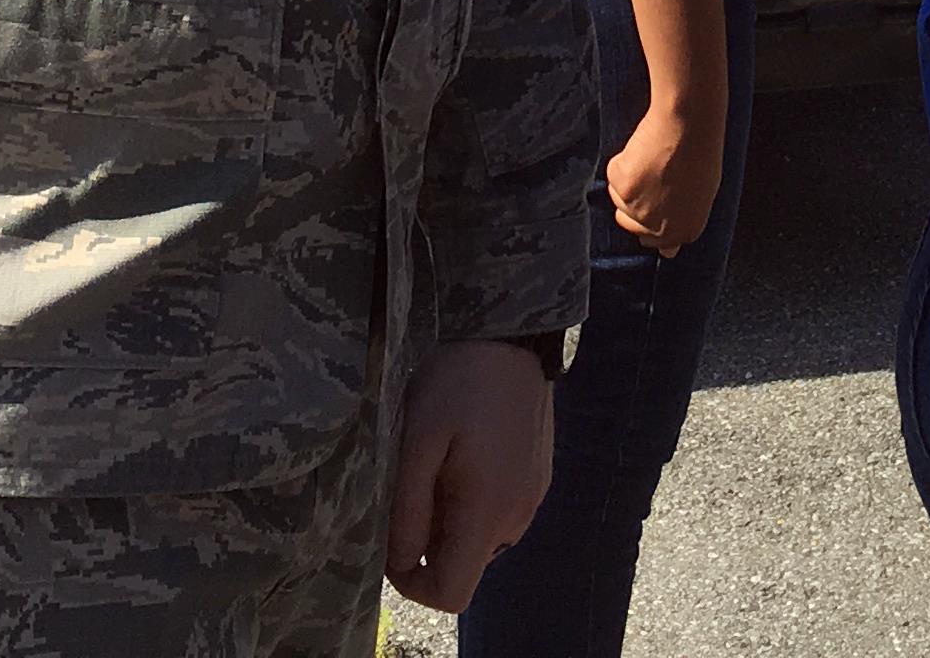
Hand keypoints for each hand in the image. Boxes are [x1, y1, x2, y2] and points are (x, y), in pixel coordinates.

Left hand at [384, 339, 554, 612]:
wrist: (513, 335)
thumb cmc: (458, 382)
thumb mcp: (418, 440)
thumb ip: (408, 508)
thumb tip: (398, 561)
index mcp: (487, 513)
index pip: (452, 593)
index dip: (412, 584)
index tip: (392, 544)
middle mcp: (517, 517)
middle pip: (464, 564)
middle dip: (429, 541)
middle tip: (412, 482)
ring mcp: (533, 498)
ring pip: (479, 537)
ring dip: (451, 517)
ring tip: (438, 460)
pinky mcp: (538, 478)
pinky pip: (498, 511)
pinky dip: (473, 499)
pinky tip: (464, 451)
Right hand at [605, 98, 722, 258]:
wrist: (688, 125)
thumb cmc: (701, 153)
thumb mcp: (701, 195)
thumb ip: (682, 224)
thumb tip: (668, 252)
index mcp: (684, 231)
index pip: (656, 244)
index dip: (649, 221)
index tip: (649, 203)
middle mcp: (660, 228)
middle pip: (629, 224)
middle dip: (634, 202)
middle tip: (648, 175)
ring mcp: (638, 210)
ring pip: (618, 198)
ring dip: (628, 179)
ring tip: (650, 158)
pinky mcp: (622, 187)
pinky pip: (613, 175)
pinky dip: (622, 162)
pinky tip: (642, 149)